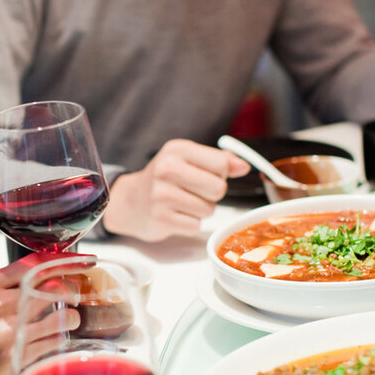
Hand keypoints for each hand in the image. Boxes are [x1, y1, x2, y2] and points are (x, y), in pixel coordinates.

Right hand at [0, 254, 85, 374]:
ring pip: (60, 317)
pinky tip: (55, 336)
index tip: (84, 261)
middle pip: (52, 288)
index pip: (35, 264)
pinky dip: (60, 337)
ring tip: (69, 317)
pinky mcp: (17, 356)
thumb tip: (57, 267)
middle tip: (75, 292)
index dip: (65, 260)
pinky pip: (55, 342)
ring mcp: (8, 333)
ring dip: (72, 316)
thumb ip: (15, 280)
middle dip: (72, 288)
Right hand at [101, 139, 249, 242]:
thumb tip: (244, 166)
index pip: (222, 163)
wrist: (130, 201)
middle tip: (193, 191)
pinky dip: (189, 224)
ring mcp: (161, 194)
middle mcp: (167, 168)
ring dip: (200, 210)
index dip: (221, 173)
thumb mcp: (188, 160)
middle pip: (219, 189)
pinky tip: (174, 215)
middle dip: (212, 194)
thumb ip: (219, 161)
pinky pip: (195, 225)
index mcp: (177, 149)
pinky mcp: (161, 218)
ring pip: (209, 209)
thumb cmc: (164, 179)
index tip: (207, 174)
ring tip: (181, 203)